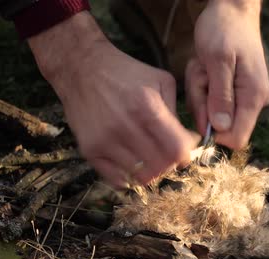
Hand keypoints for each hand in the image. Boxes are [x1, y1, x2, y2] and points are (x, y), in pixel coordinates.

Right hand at [28, 12, 198, 186]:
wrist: (80, 68)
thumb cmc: (125, 73)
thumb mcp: (161, 81)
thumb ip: (176, 112)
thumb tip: (188, 141)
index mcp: (148, 107)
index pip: (177, 150)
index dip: (185, 156)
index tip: (183, 154)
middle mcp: (126, 127)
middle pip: (160, 167)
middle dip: (169, 164)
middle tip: (165, 156)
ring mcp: (106, 141)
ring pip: (141, 176)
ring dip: (149, 171)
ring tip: (148, 158)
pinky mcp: (89, 149)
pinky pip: (116, 180)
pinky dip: (129, 177)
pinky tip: (131, 163)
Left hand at [186, 0, 268, 148]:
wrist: (231, 10)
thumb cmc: (225, 30)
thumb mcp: (217, 60)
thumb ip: (220, 96)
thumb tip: (221, 128)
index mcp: (253, 97)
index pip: (236, 138)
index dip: (213, 132)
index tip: (201, 104)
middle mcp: (252, 102)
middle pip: (218, 126)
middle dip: (202, 103)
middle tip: (201, 74)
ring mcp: (243, 98)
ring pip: (210, 113)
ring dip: (199, 91)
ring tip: (203, 66)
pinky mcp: (232, 93)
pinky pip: (209, 101)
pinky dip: (201, 86)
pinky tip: (204, 68)